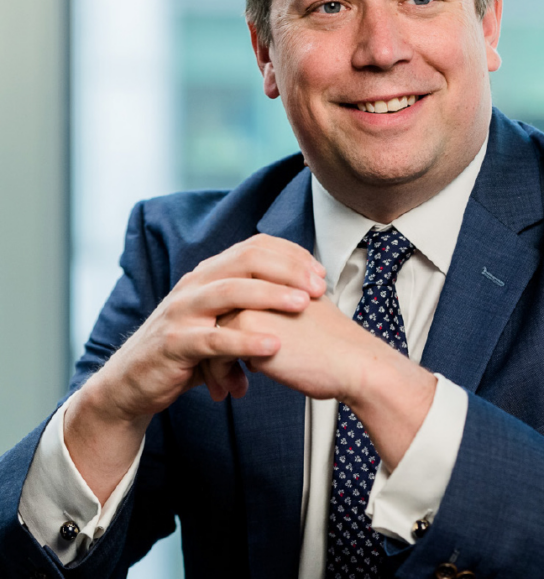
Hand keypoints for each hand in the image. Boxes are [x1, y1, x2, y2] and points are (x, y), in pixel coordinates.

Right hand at [67, 234, 324, 500]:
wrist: (134, 384)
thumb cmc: (190, 351)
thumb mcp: (223, 319)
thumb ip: (252, 305)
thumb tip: (303, 293)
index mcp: (209, 274)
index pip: (254, 247)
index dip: (291, 255)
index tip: (321, 272)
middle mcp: (194, 285)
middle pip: (245, 261)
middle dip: (287, 269)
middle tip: (319, 286)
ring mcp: (181, 313)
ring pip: (228, 292)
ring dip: (270, 295)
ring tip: (303, 304)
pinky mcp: (173, 344)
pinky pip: (213, 339)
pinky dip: (245, 341)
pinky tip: (273, 345)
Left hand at [220, 298, 436, 465]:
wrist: (355, 363)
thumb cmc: (338, 348)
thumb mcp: (310, 315)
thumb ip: (283, 310)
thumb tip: (256, 328)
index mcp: (279, 278)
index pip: (238, 300)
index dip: (233, 328)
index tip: (234, 356)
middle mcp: (262, 284)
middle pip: (220, 314)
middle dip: (217, 347)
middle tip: (225, 374)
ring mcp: (251, 303)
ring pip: (211, 333)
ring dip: (215, 364)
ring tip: (227, 386)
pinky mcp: (244, 326)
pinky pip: (213, 352)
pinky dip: (220, 375)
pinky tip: (237, 390)